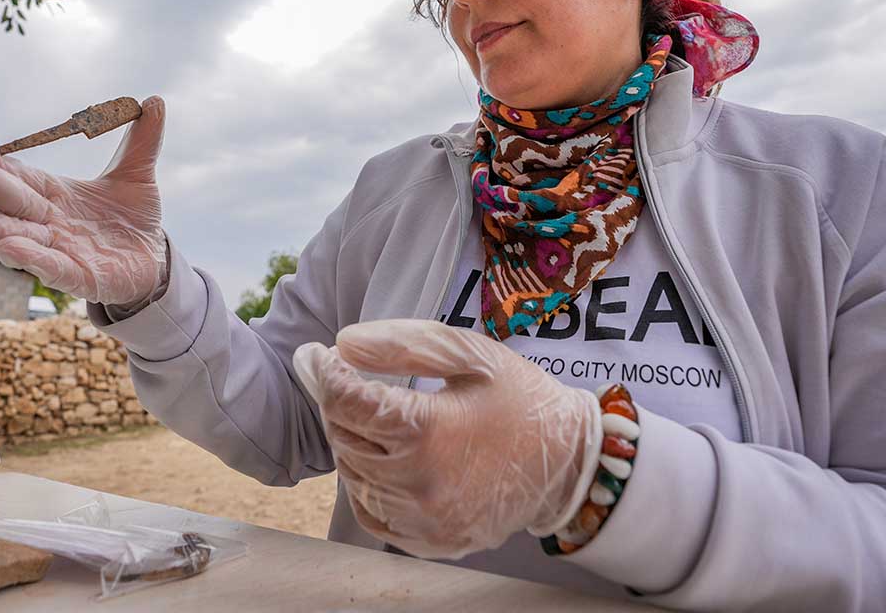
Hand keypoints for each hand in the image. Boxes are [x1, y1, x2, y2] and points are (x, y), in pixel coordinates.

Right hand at [0, 96, 167, 306]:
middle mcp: (47, 220)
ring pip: (15, 237)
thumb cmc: (132, 219)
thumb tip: (155, 100)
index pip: (16, 173)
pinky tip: (10, 249)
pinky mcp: (76, 276)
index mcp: (53, 192)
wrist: (151, 261)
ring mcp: (57, 249)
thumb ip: (142, 141)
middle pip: (9, 201)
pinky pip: (49, 267)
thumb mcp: (138, 176)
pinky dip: (30, 257)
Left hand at [293, 319, 599, 558]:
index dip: (324, 373)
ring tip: (375, 415)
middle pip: (343, 437)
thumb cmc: (520, 398)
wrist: (569, 463)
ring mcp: (423, 521)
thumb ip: (403, 343)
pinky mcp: (428, 541)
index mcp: (428, 432)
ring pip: (352, 475)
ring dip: (352, 440)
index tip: (316, 355)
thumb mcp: (469, 353)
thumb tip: (342, 345)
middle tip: (349, 379)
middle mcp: (419, 484)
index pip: (347, 402)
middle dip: (338, 403)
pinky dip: (366, 481)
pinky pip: (370, 510)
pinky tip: (385, 456)